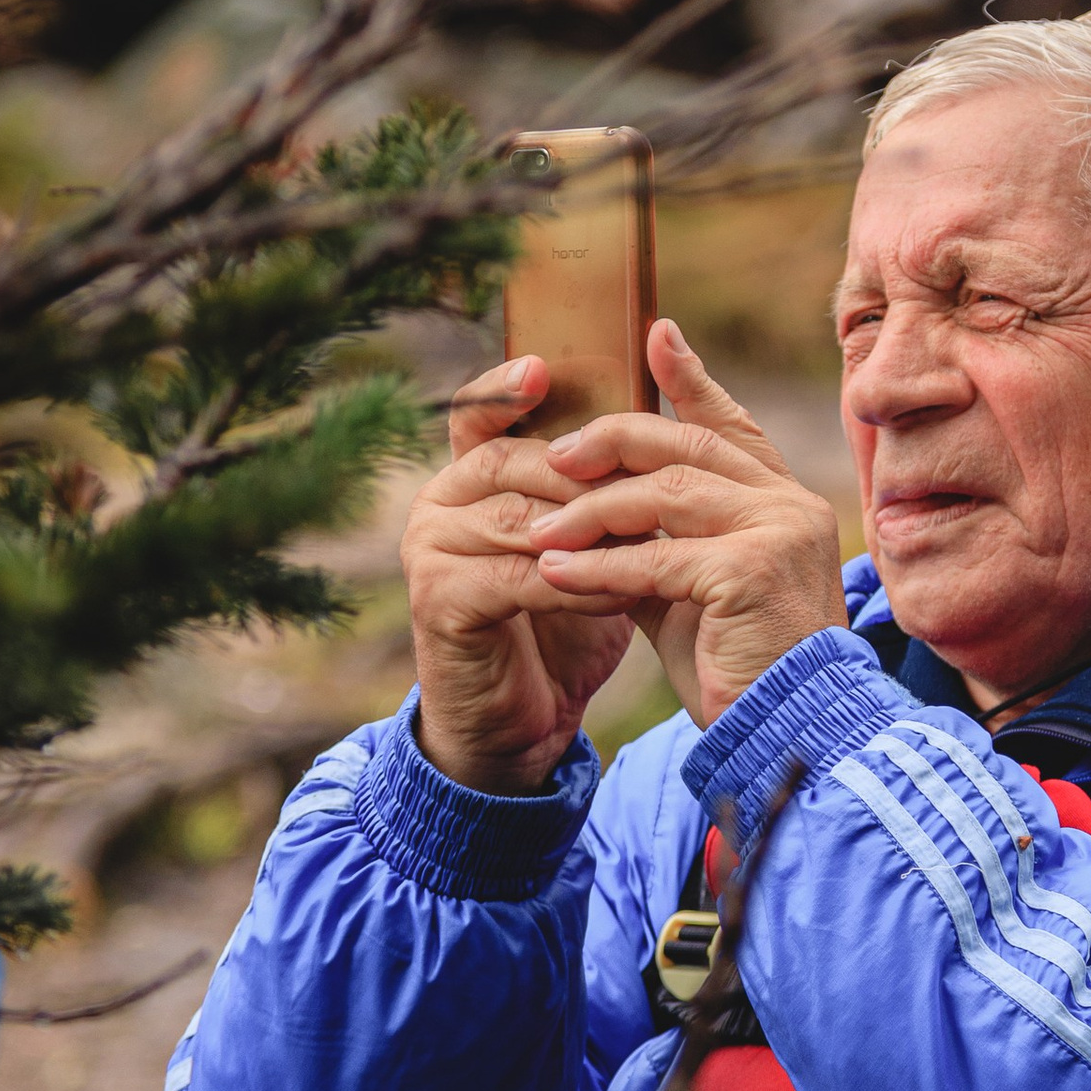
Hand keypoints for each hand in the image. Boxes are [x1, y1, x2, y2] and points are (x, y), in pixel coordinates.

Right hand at [403, 358, 640, 792]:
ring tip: (658, 538)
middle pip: (517, 462)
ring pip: (523, 520)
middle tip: (661, 476)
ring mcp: (429, 550)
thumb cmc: (563, 624)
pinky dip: (577, 583)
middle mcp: (437, 502)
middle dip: (591, 472)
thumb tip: (659, 417)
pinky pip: (518, 577)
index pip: (480, 413)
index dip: (508, 387)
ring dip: (594, 530)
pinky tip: (625, 592)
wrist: (520, 722)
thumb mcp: (588, 544)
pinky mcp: (438, 600)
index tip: (548, 367)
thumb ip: (600, 488)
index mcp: (468, 477)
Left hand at [525, 322, 847, 726]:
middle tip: (554, 455)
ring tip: (539, 529)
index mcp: (784, 503)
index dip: (691, 379)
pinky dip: (599, 568)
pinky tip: (555, 573)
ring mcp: (777, 533)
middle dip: (612, 442)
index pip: (732, 426)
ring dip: (591, 512)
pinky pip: (656, 558)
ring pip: (664, 493)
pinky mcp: (753, 572)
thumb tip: (590, 510)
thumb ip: (658, 542)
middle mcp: (790, 505)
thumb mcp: (692, 593)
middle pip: (688, 445)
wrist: (787, 736)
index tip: (655, 334)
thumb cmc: (741, 670)